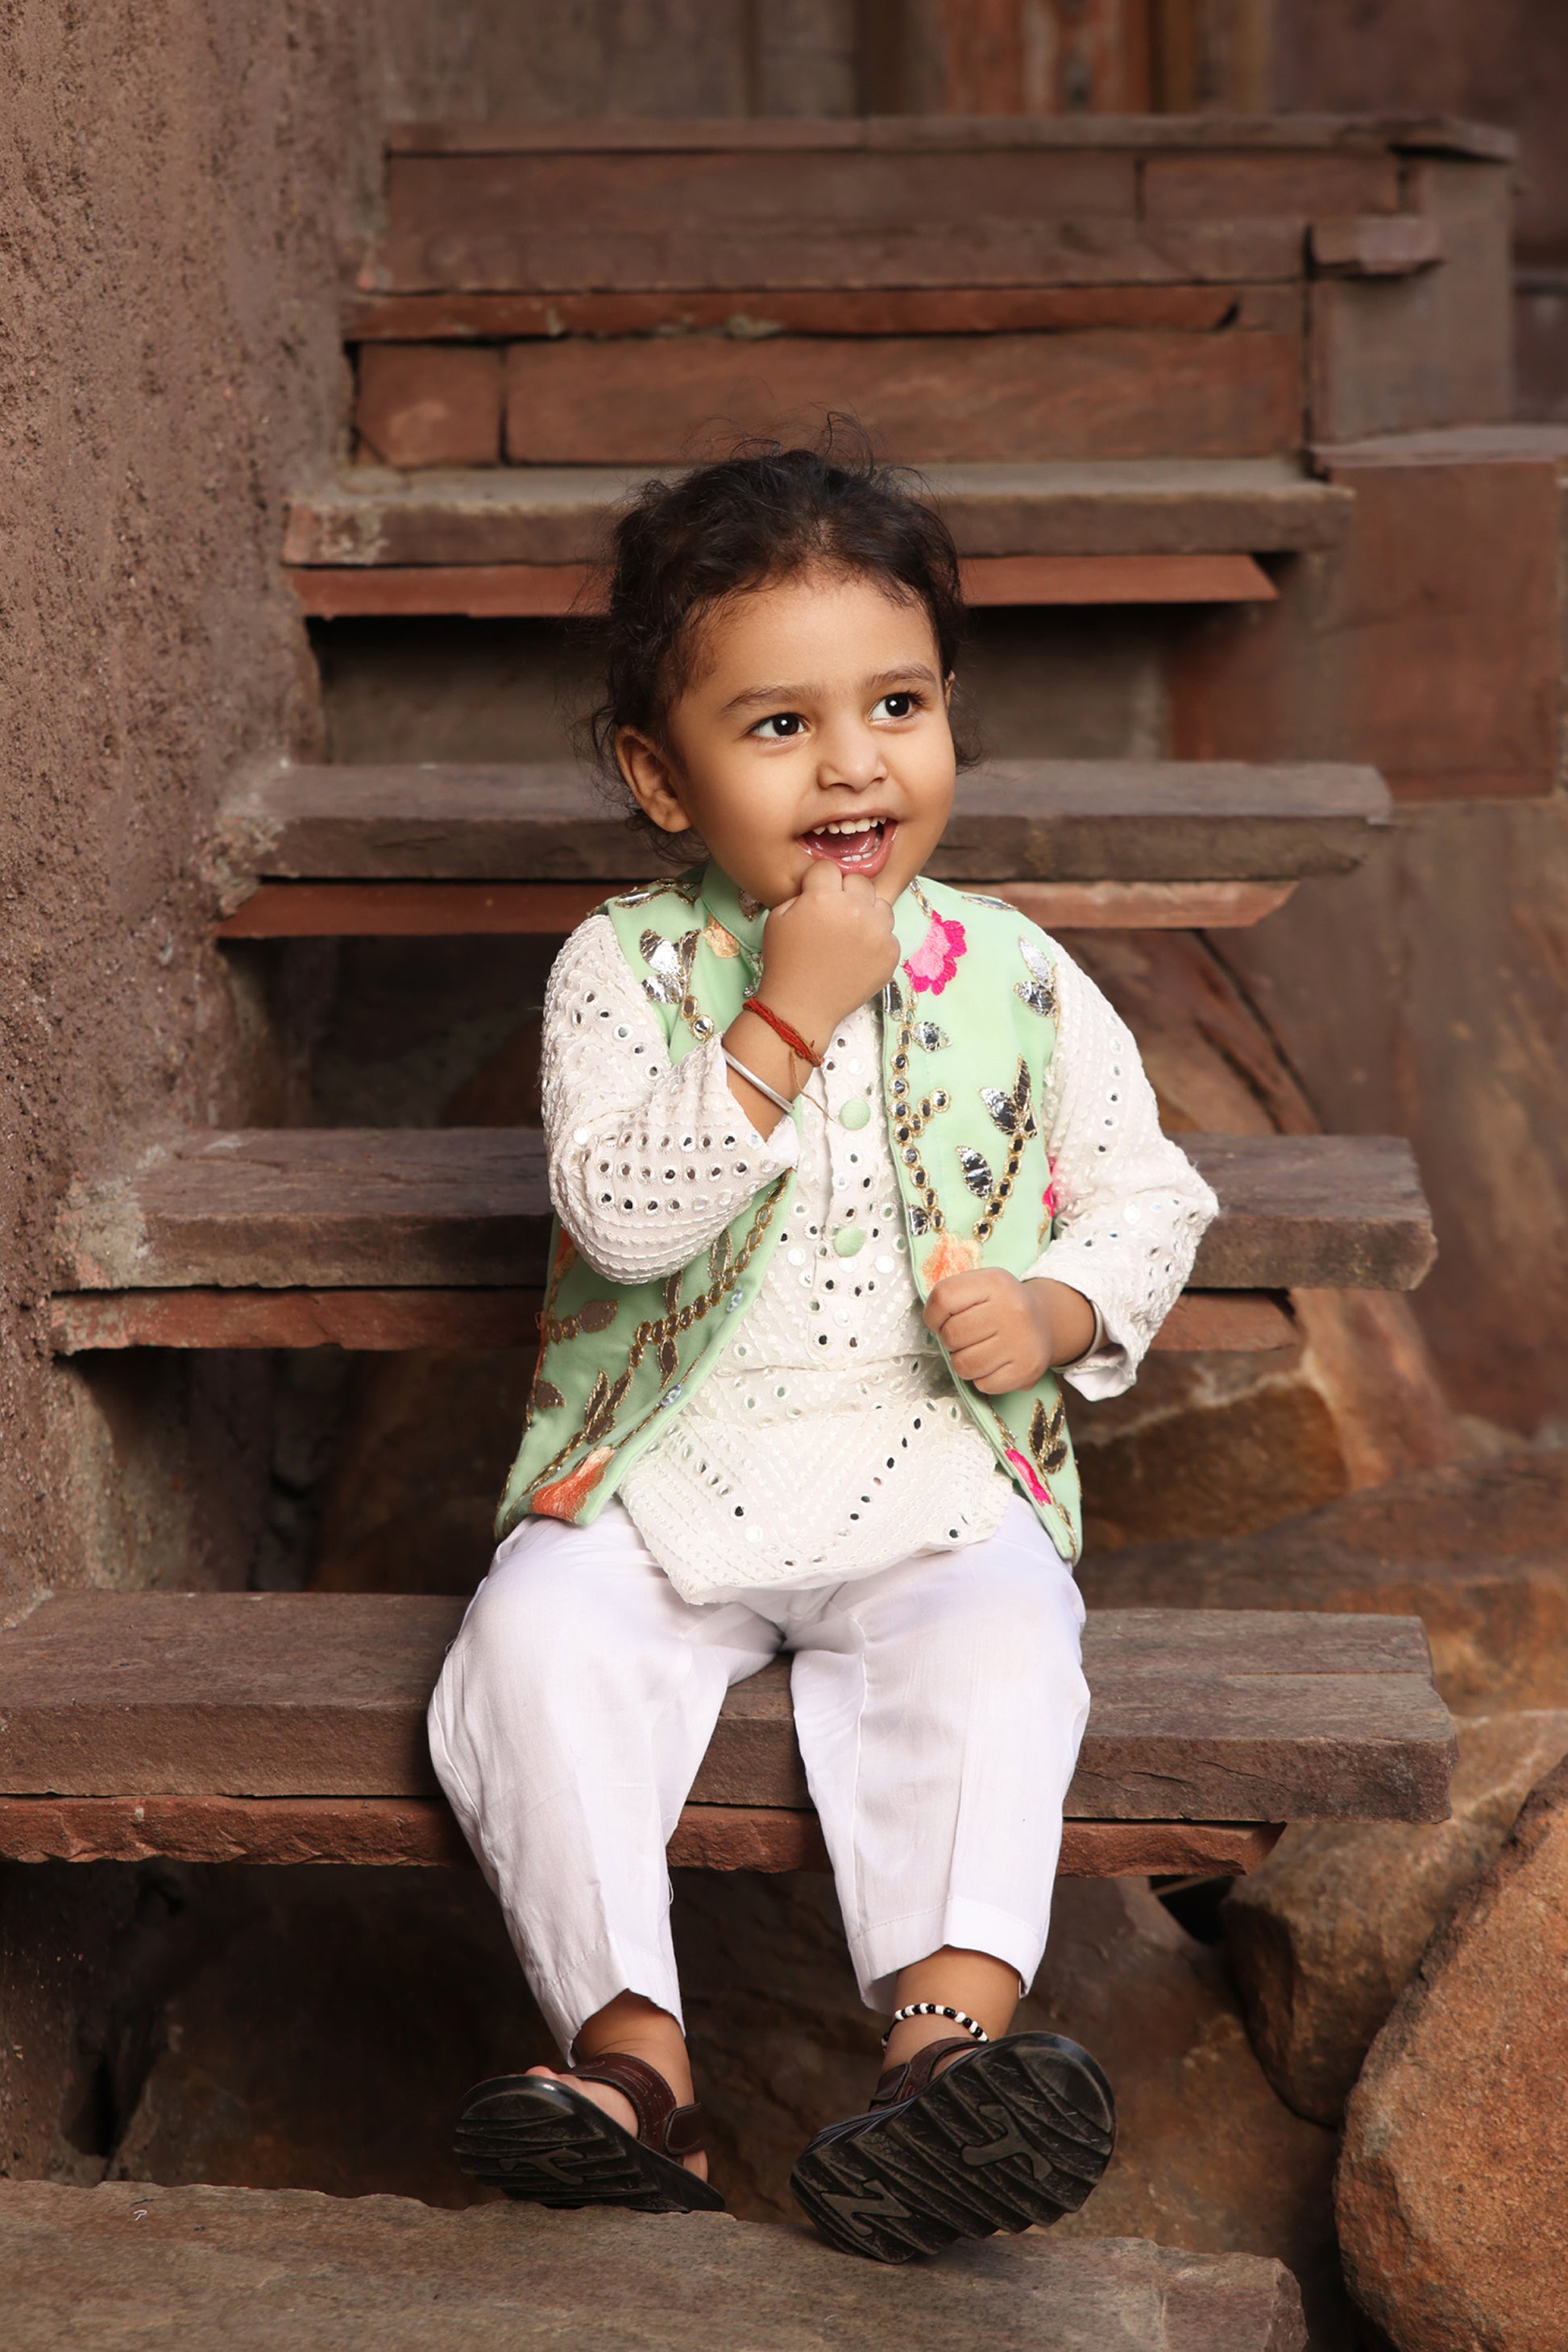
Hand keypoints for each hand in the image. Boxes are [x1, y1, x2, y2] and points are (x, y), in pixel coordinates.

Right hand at [752, 860, 899, 1050]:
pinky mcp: (890, 953)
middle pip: (859, 882)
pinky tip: (857, 954)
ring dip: (866, 913)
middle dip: (846, 893)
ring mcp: (877, 932)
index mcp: (823, 897)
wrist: (801, 1006)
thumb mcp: (777, 917)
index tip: (814, 897)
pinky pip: (889, 934)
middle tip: (833, 916)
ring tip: (849, 934)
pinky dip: (876, 941)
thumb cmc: (784, 962)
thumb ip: (802, 893)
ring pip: (880, 905)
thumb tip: (822, 885)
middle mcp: (855, 910)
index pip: (829, 868)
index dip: (819, 882)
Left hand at [923, 1272, 1093, 1393]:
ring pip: (964, 1365)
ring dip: (964, 1362)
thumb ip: (953, 1297)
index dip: (934, 1315)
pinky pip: (983, 1384)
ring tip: (978, 1351)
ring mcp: (1021, 1341)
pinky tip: (994, 1364)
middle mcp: (1012, 1309)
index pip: (943, 1298)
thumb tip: (932, 1322)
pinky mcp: (1027, 1369)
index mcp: (995, 1283)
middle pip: (952, 1334)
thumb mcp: (981, 1286)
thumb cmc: (1000, 1305)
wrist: (1045, 1321)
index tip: (943, 1320)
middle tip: (966, 1337)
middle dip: (951, 1340)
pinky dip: (982, 1379)